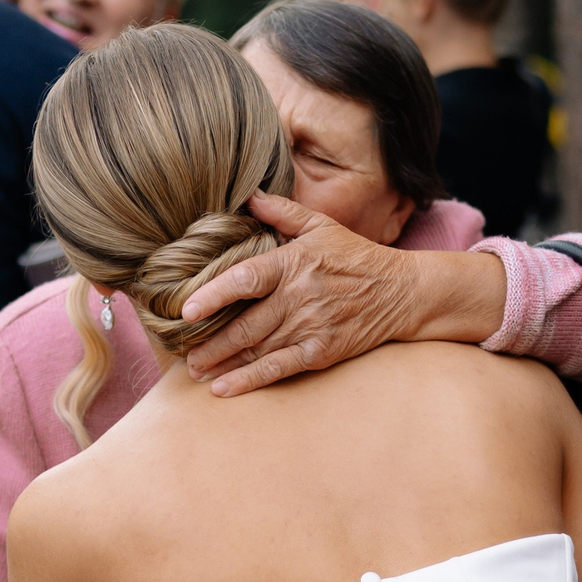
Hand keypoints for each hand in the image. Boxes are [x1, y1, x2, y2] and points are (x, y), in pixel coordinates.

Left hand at [178, 194, 435, 394]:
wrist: (401, 292)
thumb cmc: (355, 256)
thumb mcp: (321, 226)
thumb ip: (281, 212)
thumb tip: (248, 194)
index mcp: (292, 263)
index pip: (245, 279)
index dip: (213, 295)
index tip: (186, 310)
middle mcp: (298, 297)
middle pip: (244, 324)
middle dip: (209, 342)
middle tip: (181, 352)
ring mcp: (310, 326)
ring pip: (256, 349)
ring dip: (222, 362)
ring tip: (194, 370)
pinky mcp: (320, 351)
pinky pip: (279, 368)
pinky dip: (249, 380)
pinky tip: (223, 388)